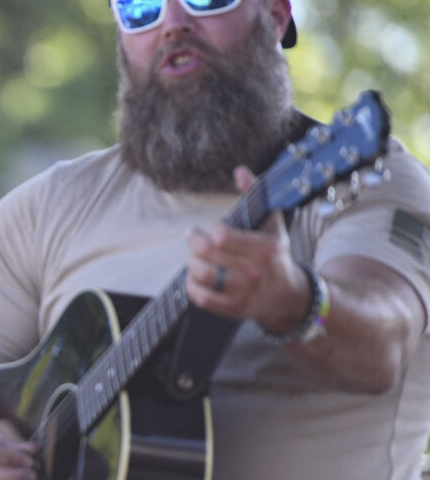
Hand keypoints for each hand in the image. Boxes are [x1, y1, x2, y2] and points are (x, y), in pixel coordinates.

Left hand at [184, 167, 310, 330]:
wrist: (289, 295)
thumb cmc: (275, 254)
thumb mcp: (272, 223)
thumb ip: (255, 195)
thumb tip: (239, 171)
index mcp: (265, 248)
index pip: (222, 236)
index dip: (211, 230)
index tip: (212, 228)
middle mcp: (255, 271)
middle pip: (207, 254)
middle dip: (194, 242)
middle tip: (192, 238)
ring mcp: (244, 291)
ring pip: (202, 273)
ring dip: (191, 263)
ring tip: (195, 258)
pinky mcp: (233, 308)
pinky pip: (201, 298)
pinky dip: (191, 286)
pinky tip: (194, 277)